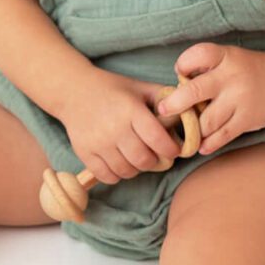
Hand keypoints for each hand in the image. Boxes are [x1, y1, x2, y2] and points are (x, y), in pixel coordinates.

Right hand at [53, 70, 182, 185]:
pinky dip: (118, 174)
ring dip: (136, 168)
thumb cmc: (112, 89)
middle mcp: (114, 128)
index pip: (158, 140)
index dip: (171, 150)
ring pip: (127, 171)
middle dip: (155, 160)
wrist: (73, 91)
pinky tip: (120, 161)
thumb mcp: (139, 87)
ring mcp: (98, 143)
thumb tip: (191, 111)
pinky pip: (108, 176)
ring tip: (137, 156)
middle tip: (155, 154)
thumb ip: (164, 98)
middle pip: (144, 160)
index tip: (173, 149)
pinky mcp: (85, 153)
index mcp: (131, 110)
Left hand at [158, 42, 264, 154]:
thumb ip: (205, 68)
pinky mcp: (248, 119)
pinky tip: (201, 146)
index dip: (182, 64)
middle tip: (163, 110)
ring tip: (186, 132)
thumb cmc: (248, 70)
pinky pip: (223, 135)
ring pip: (206, 120)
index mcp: (225, 56)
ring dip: (194, 128)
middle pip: (194, 91)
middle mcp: (231, 77)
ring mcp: (240, 100)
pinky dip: (209, 143)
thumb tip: (175, 87)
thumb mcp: (229, 58)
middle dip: (174, 103)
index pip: (196, 55)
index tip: (180, 74)